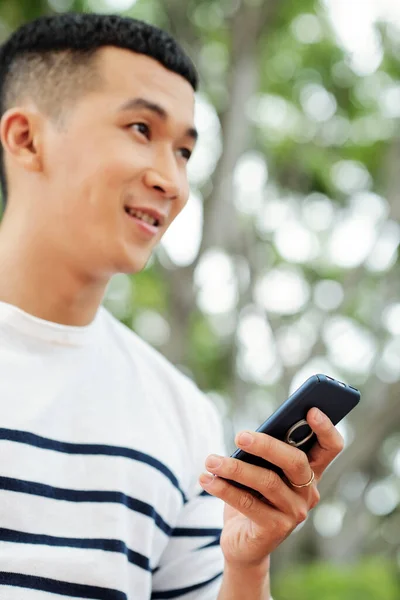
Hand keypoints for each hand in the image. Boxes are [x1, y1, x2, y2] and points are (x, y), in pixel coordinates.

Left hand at [199, 407, 343, 568]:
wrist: (244, 544)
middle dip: (266, 445)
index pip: (331, 447)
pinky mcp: (275, 530)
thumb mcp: (262, 470)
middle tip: (240, 435)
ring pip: (267, 481)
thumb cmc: (253, 495)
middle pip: (296, 461)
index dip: (325, 428)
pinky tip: (206, 478)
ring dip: (234, 467)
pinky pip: (248, 503)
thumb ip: (264, 453)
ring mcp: (295, 512)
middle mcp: (309, 492)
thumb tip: (247, 435)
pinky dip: (223, 488)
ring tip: (211, 460)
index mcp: (310, 471)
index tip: (310, 410)